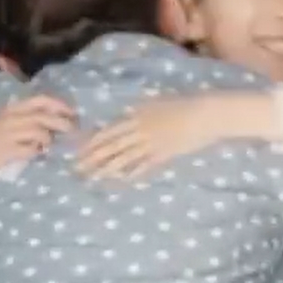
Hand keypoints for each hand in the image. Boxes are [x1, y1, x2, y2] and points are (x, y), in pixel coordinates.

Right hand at [0, 95, 73, 175]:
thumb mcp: (1, 120)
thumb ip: (23, 117)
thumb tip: (51, 119)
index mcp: (11, 108)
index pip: (40, 99)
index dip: (59, 104)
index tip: (72, 112)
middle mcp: (11, 118)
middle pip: (45, 117)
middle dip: (63, 123)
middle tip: (72, 131)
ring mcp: (9, 134)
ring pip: (41, 133)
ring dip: (48, 140)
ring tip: (46, 145)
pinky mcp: (7, 151)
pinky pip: (31, 150)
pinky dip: (37, 152)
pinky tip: (34, 154)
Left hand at [77, 93, 270, 178]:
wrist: (206, 113)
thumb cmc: (183, 104)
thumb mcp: (157, 101)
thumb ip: (140, 111)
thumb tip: (126, 118)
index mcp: (137, 114)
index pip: (109, 131)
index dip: (92, 142)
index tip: (78, 150)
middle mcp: (140, 129)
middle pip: (111, 146)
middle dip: (92, 158)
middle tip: (76, 168)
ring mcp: (152, 143)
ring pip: (124, 158)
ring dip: (106, 169)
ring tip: (92, 177)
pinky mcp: (164, 154)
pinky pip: (145, 166)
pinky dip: (133, 173)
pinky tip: (121, 180)